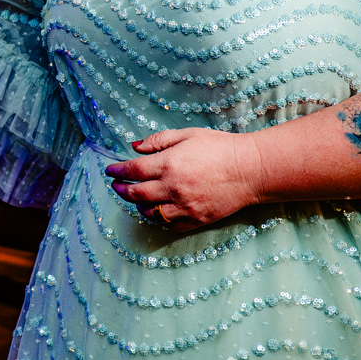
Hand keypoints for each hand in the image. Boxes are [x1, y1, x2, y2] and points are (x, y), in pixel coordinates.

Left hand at [105, 128, 254, 231]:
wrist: (250, 170)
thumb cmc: (220, 147)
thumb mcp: (187, 135)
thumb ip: (158, 140)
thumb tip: (134, 147)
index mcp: (169, 164)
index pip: (132, 171)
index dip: (117, 171)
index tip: (110, 171)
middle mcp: (173, 188)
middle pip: (135, 194)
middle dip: (121, 189)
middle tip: (116, 186)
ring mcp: (184, 207)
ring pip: (149, 213)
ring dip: (137, 205)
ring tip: (135, 198)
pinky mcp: (195, 220)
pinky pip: (168, 225)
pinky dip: (157, 218)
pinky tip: (156, 210)